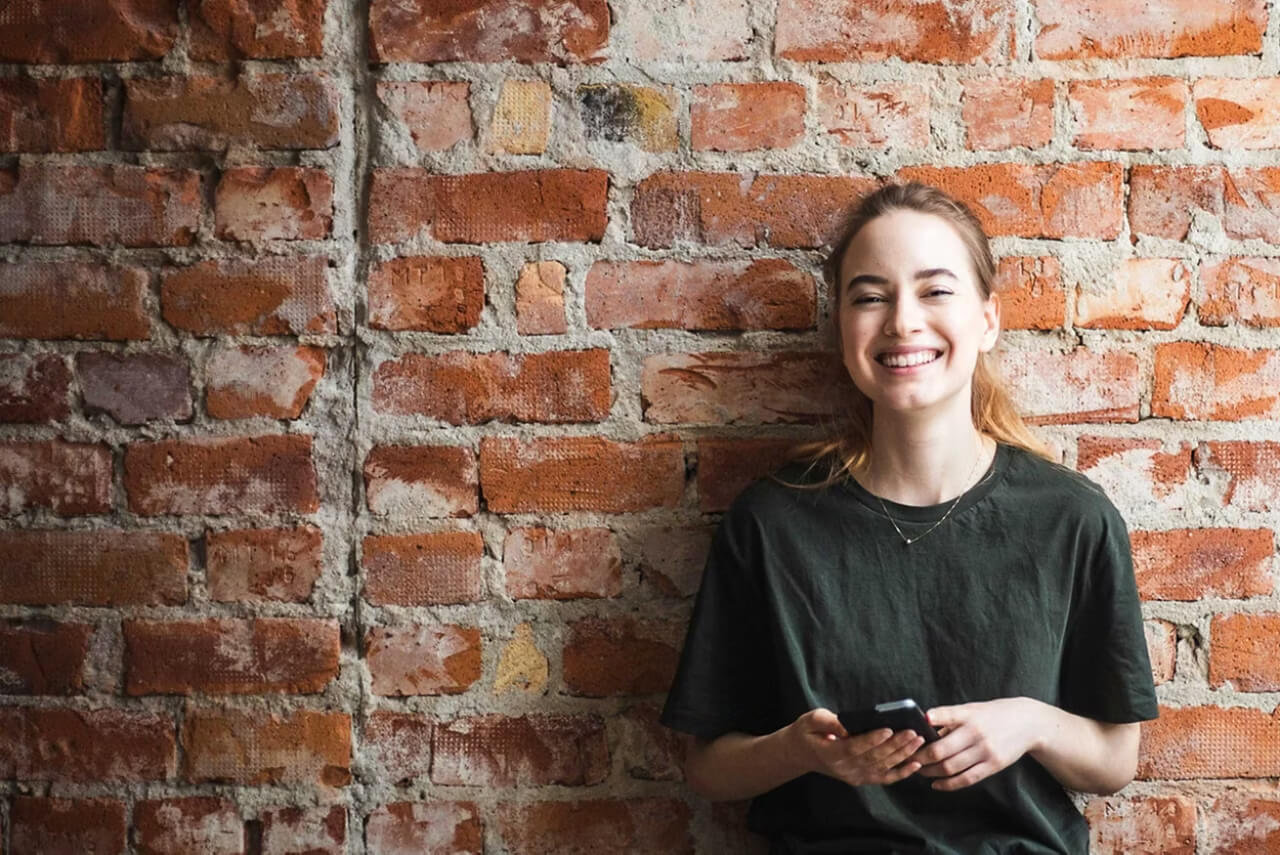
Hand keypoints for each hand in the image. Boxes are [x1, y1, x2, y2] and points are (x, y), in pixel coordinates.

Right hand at [786, 707, 925, 787]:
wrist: (802, 754)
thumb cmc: (808, 732)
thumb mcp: (810, 720)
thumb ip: (827, 722)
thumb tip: (846, 726)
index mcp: (831, 753)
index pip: (854, 747)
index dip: (872, 739)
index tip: (889, 729)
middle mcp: (844, 768)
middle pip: (874, 758)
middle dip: (895, 745)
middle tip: (912, 732)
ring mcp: (855, 776)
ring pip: (883, 767)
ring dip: (902, 755)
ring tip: (918, 742)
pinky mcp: (862, 778)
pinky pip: (885, 778)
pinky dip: (902, 773)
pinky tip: (916, 764)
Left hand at [907, 697, 1042, 790]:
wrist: (1028, 723)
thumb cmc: (993, 714)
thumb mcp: (973, 709)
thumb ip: (951, 718)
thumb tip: (925, 730)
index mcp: (969, 714)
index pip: (947, 715)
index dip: (930, 720)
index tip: (916, 726)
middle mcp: (976, 732)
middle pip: (942, 749)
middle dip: (921, 756)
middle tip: (908, 758)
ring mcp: (986, 750)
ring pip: (951, 767)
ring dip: (931, 772)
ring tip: (920, 770)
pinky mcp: (993, 765)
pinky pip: (967, 779)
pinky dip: (949, 784)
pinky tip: (937, 784)